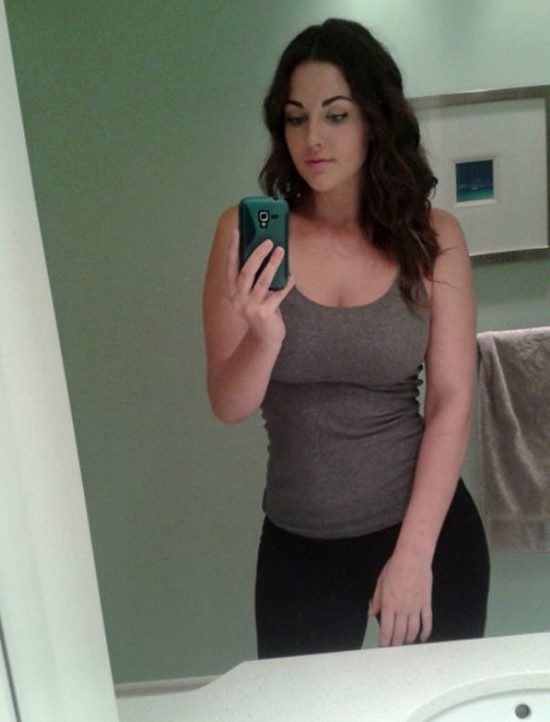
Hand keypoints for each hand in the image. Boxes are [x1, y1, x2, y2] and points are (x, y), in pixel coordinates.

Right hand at [225, 229, 293, 347]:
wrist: (265, 337)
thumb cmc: (261, 308)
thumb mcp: (253, 292)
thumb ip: (255, 276)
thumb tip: (266, 251)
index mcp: (232, 290)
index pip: (230, 265)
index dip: (233, 248)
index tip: (237, 231)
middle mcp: (237, 298)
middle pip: (246, 272)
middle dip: (257, 254)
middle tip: (268, 241)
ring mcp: (250, 307)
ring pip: (263, 281)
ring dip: (273, 264)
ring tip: (281, 250)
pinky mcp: (264, 314)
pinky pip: (278, 294)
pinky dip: (286, 285)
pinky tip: (291, 277)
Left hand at [369, 551, 432, 646]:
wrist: (413, 557)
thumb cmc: (395, 567)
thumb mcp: (380, 581)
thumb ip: (376, 599)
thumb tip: (371, 613)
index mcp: (389, 604)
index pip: (386, 629)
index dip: (384, 641)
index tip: (382, 647)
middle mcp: (402, 609)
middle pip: (399, 633)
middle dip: (395, 643)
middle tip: (393, 648)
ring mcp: (416, 607)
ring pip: (413, 631)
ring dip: (408, 640)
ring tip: (405, 643)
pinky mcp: (426, 604)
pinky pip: (427, 622)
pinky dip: (425, 632)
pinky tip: (422, 638)